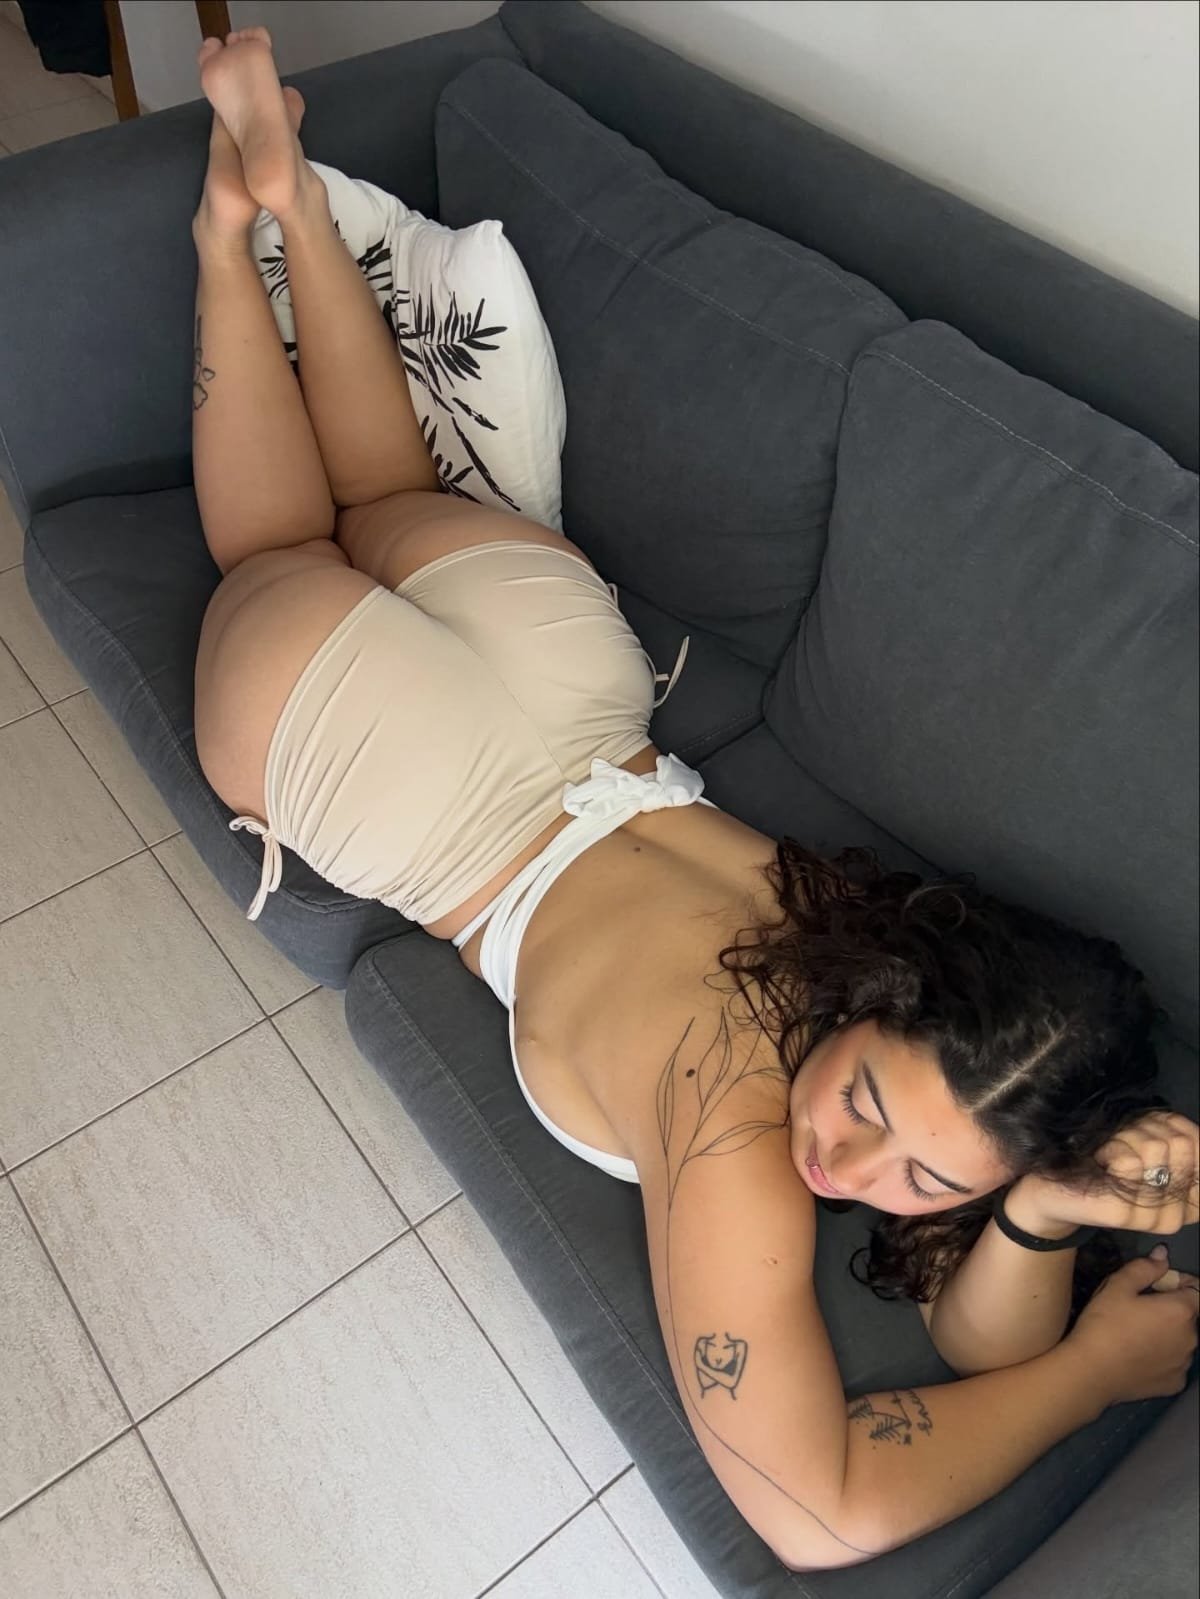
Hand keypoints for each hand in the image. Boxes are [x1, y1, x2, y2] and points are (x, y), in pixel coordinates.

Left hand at [1013, 1111, 1199, 1236]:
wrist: (1054, 1189)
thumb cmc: (1104, 1159)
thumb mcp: (1149, 1143)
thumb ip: (1180, 1140)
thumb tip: (1193, 1136)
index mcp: (1189, 1203)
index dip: (1174, 1126)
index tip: (1148, 1131)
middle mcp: (1176, 1216)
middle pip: (1182, 1143)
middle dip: (1148, 1128)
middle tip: (1123, 1141)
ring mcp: (1151, 1219)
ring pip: (1156, 1148)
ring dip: (1127, 1135)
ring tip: (1110, 1150)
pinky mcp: (1123, 1215)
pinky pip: (1130, 1162)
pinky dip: (1112, 1148)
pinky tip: (1100, 1160)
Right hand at [1066, 1251, 1198, 1406]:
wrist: (1092, 1373)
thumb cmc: (1104, 1324)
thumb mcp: (1117, 1287)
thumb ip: (1144, 1268)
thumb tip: (1163, 1255)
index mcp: (1181, 1311)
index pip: (1197, 1290)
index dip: (1180, 1283)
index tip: (1158, 1284)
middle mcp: (1191, 1338)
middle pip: (1188, 1316)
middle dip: (1170, 1308)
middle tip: (1139, 1309)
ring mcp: (1184, 1364)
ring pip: (1182, 1340)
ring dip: (1168, 1333)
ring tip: (1136, 1334)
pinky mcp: (1175, 1383)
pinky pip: (1174, 1362)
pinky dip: (1163, 1356)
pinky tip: (1139, 1356)